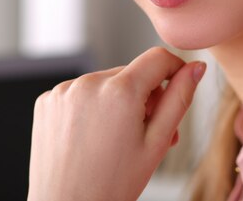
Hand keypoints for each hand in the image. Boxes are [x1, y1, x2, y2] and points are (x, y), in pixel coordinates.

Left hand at [27, 47, 205, 200]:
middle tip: (146, 133)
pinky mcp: (46, 100)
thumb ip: (179, 99)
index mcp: (119, 91)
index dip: (174, 70)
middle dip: (143, 96)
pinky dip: (88, 107)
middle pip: (130, 73)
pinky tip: (90, 136)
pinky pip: (78, 92)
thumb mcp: (156, 143)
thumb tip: (196, 68)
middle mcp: (88, 83)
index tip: (176, 88)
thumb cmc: (112, 184)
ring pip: (104, 83)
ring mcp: (63, 91)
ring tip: (114, 139)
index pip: (158, 58)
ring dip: (115, 101)